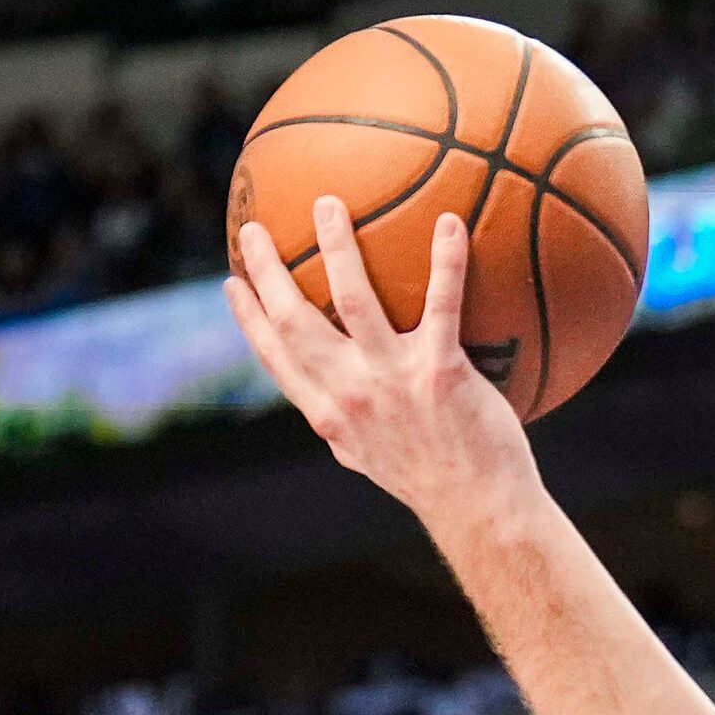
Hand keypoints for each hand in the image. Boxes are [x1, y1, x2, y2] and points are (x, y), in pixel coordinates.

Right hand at [225, 199, 537, 528]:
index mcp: (330, 414)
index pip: (276, 358)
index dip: (250, 319)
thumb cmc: (438, 483)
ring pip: (351, 299)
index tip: (233, 283)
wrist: (481, 509)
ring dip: (336, 246)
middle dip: (268, 271)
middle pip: (294, 320)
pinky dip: (445, 260)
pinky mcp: (441, 371)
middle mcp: (349, 393)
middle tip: (253, 229)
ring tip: (327, 205)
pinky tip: (450, 222)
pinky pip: (441, 303)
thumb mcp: (378, 458)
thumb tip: (342, 408)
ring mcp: (392, 380)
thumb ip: (355, 425)